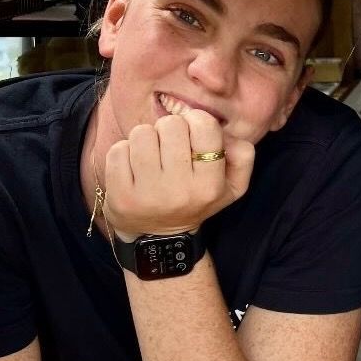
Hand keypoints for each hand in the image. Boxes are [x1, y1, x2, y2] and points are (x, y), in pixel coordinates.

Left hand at [102, 105, 254, 238]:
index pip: (204, 125)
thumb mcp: (233, 186)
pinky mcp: (119, 196)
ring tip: (151, 157)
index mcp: (209, 185)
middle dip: (169, 130)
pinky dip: (124, 153)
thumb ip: (242, 154)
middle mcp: (179, 190)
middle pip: (171, 124)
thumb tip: (226, 134)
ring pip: (142, 133)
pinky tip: (133, 168)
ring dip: (146, 139)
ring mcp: (146, 194)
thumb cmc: (196, 201)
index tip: (192, 135)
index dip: (197, 122)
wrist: (158, 239)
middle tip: (169, 147)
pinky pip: (118, 150)